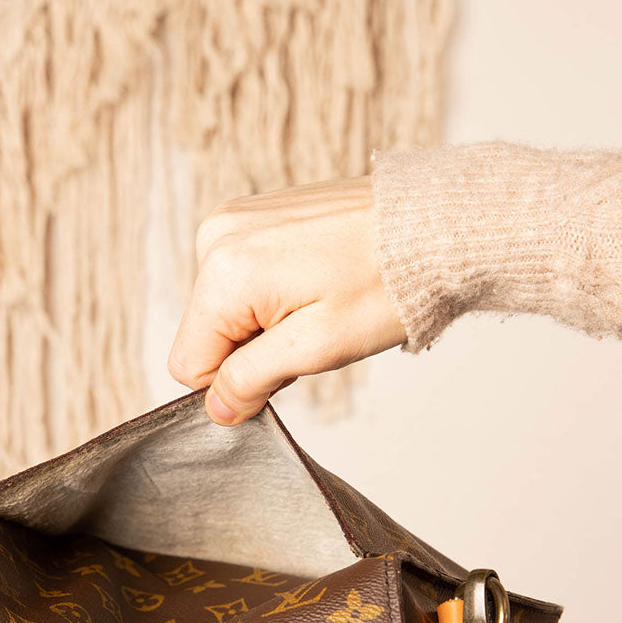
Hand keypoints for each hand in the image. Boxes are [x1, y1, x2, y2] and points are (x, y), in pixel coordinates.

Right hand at [169, 177, 405, 424]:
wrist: (433, 226)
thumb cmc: (386, 283)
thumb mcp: (318, 348)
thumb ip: (252, 380)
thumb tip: (216, 408)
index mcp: (224, 272)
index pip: (188, 364)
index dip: (236, 381)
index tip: (288, 362)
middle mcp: (215, 236)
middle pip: (205, 334)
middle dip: (252, 348)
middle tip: (312, 330)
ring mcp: (233, 219)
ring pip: (223, 309)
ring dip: (265, 321)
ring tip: (318, 302)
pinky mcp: (252, 214)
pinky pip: (239, 278)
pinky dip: (271, 292)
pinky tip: (313, 281)